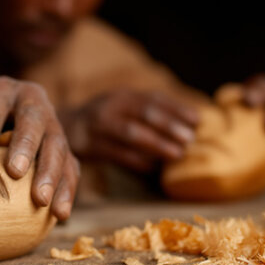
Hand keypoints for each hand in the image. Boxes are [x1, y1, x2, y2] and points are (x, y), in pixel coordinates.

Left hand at [0, 77, 79, 219]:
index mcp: (3, 92)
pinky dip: (66, 191)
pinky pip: (71, 168)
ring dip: (51, 175)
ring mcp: (54, 125)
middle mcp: (33, 103)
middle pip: (34, 122)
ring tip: (42, 201)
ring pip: (58, 147)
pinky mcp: (65, 149)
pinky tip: (60, 213)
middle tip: (15, 172)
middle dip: (25, 147)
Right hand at [61, 89, 197, 172]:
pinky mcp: (89, 145)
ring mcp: (98, 125)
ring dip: (156, 143)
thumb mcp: (124, 109)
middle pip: (143, 113)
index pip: (153, 98)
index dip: (177, 108)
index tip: (198, 120)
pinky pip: (117, 154)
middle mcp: (110, 106)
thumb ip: (150, 114)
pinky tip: (153, 168)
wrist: (65, 129)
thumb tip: (191, 124)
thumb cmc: (106, 122)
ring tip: (177, 154)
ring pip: (131, 133)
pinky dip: (137, 161)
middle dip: (169, 125)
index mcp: (123, 96)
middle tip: (189, 139)